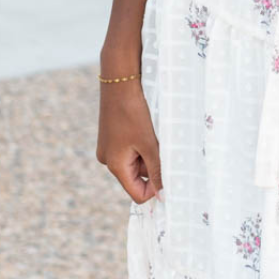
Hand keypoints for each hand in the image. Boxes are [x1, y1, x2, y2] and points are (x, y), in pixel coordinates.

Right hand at [97, 76, 162, 204]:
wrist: (120, 82)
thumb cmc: (133, 113)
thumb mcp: (149, 144)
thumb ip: (158, 171)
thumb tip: (163, 195)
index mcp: (115, 165)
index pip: (137, 193)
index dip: (156, 188)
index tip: (170, 172)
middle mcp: (108, 160)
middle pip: (138, 178)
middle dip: (153, 165)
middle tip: (161, 145)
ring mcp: (109, 149)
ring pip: (137, 163)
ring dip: (149, 154)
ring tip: (153, 134)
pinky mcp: (112, 139)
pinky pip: (132, 151)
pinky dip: (143, 145)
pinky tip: (146, 129)